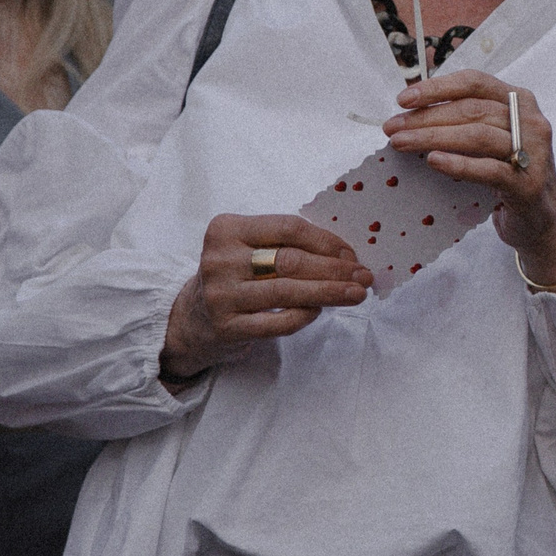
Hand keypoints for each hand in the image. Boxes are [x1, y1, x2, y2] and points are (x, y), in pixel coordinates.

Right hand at [161, 213, 371, 382]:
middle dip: (335, 269)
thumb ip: (286, 244)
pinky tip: (320, 310)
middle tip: (364, 276)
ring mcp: (221, 295)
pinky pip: (278, 322)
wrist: (191, 320)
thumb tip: (346, 254)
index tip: (351, 253)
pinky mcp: (227, 327)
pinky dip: (305, 315)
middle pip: (291, 260)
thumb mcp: (248, 249)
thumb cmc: (234, 276)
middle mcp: (220, 260)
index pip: (289, 228)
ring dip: (329, 292)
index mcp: (227, 229)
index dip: (326, 240)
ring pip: (288, 291)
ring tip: (357, 294)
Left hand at [385, 69, 555, 294]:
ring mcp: (533, 152)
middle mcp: (531, 121)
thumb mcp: (493, 140)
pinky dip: (458, 164)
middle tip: (392, 127)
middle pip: (472, 109)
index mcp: (520, 101)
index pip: (476, 82)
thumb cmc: (508, 175)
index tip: (404, 99)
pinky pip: (489, 169)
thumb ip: (466, 121)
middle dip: (426, 117)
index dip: (438, 88)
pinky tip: (433, 161)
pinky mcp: (527, 184)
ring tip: (401, 143)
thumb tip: (412, 114)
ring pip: (478, 135)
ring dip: (433, 137)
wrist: (543, 220)